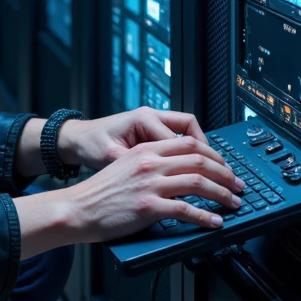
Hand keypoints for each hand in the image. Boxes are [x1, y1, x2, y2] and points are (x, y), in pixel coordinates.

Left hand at [59, 106, 210, 171]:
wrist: (76, 138)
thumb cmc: (90, 145)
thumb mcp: (109, 157)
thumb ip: (134, 166)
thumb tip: (158, 184)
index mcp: (143, 118)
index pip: (179, 138)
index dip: (193, 160)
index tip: (204, 179)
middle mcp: (151, 116)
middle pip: (191, 129)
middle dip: (208, 152)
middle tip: (223, 174)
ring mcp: (152, 121)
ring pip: (188, 131)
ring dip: (202, 150)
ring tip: (215, 170)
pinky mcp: (151, 130)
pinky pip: (179, 137)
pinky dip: (189, 151)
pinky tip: (195, 167)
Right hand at [63, 136, 245, 242]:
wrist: (78, 209)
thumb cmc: (100, 193)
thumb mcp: (125, 166)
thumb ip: (151, 163)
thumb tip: (179, 172)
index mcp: (145, 149)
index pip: (189, 144)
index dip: (214, 155)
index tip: (225, 167)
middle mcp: (150, 162)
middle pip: (199, 160)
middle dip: (225, 173)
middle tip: (238, 185)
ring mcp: (150, 184)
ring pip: (198, 182)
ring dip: (222, 194)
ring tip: (234, 203)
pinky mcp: (148, 206)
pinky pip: (186, 210)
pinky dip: (206, 216)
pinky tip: (215, 222)